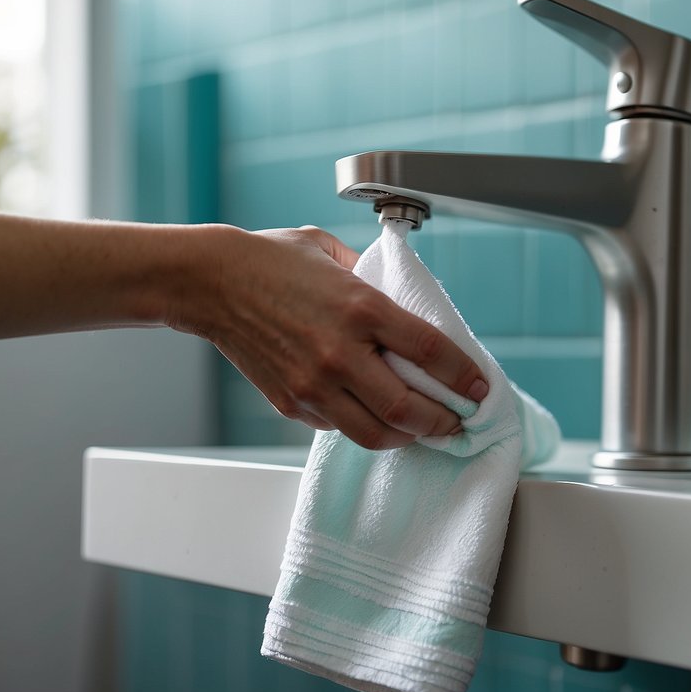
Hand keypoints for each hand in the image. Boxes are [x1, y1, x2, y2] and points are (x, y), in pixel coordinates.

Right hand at [172, 225, 488, 449]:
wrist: (211, 282)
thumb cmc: (272, 261)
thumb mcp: (334, 254)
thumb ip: (373, 275)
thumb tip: (403, 294)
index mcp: (361, 307)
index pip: (430, 351)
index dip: (464, 375)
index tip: (480, 388)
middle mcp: (341, 351)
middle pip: (408, 409)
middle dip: (443, 422)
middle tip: (457, 423)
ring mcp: (313, 382)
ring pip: (374, 433)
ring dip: (405, 437)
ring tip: (420, 430)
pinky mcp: (291, 401)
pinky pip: (338, 427)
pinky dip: (362, 426)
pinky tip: (372, 416)